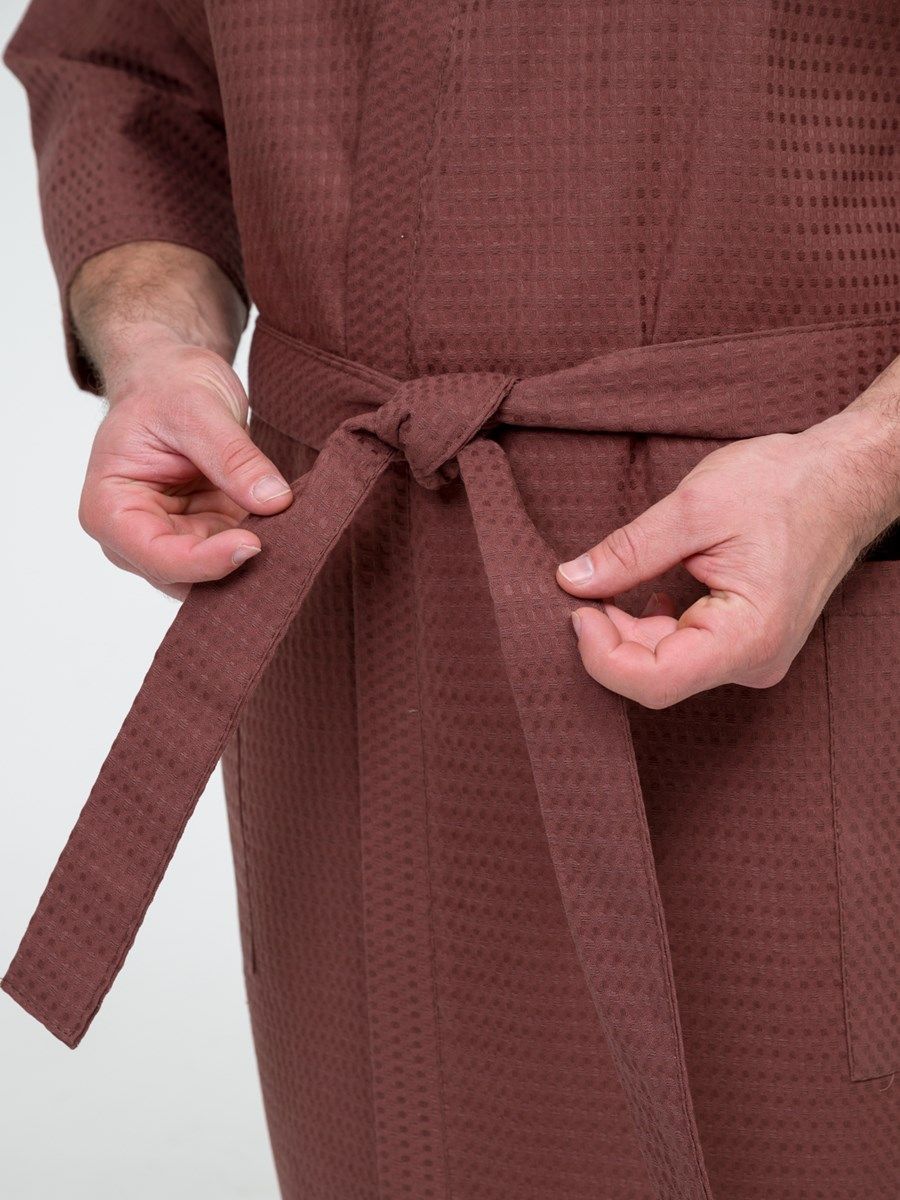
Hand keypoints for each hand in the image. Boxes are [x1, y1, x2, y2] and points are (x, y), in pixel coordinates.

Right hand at [78, 333, 292, 599]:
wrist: (174, 379)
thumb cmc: (167, 386)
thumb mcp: (198, 408)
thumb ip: (233, 456)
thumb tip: (274, 501)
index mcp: (110, 508)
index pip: (157, 557)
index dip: (206, 561)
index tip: (253, 544)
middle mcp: (135, 538)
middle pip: (188, 578)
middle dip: (235, 566)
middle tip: (288, 540)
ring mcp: (172, 541)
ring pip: (217, 577)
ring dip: (254, 562)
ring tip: (292, 530)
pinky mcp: (206, 538)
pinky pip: (237, 558)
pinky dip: (265, 546)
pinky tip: (291, 528)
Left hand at [556, 397, 899, 709]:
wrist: (841, 480)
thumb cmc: (783, 486)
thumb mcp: (695, 507)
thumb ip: (631, 551)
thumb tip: (573, 580)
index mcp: (748, 636)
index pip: (655, 681)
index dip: (602, 655)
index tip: (576, 608)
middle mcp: (754, 661)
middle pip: (656, 676)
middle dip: (609, 637)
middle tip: (583, 587)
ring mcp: (752, 655)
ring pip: (666, 665)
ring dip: (627, 631)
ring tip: (609, 584)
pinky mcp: (745, 642)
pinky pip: (685, 651)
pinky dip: (652, 626)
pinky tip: (645, 593)